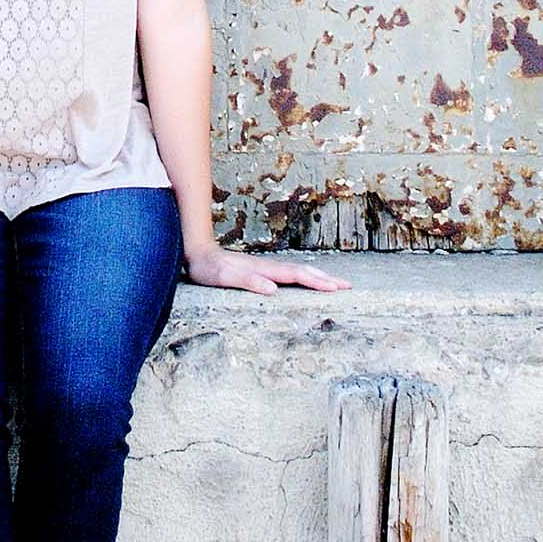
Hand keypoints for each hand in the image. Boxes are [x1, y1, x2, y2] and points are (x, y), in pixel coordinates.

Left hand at [183, 240, 350, 295]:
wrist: (195, 251)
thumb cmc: (207, 268)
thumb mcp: (224, 278)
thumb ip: (248, 281)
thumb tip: (273, 289)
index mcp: (264, 270)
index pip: (296, 276)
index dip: (317, 282)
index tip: (336, 288)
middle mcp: (267, 267)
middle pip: (302, 271)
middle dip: (325, 279)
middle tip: (347, 286)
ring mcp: (264, 267)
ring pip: (296, 271)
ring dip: (317, 276)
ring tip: (333, 282)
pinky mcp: (258, 270)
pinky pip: (287, 273)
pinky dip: (302, 276)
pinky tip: (304, 280)